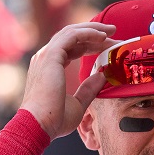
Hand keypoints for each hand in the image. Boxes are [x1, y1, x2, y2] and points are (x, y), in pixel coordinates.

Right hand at [20, 22, 115, 138]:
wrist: (39, 125)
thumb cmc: (54, 120)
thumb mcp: (79, 104)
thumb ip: (89, 89)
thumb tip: (103, 75)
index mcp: (49, 68)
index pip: (72, 49)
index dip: (91, 46)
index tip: (109, 47)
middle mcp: (46, 59)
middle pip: (72, 37)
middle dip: (94, 33)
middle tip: (114, 32)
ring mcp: (46, 55)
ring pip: (72, 32)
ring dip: (93, 30)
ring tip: (112, 31)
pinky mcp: (51, 55)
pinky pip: (72, 35)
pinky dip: (88, 33)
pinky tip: (103, 36)